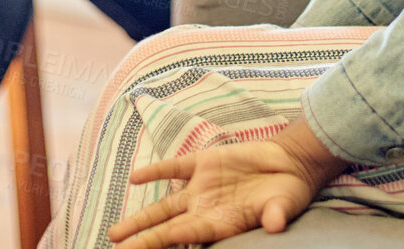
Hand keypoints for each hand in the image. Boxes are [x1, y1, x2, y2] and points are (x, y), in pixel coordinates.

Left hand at [107, 120, 345, 247]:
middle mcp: (206, 210)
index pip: (188, 236)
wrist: (289, 164)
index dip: (169, 240)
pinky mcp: (203, 163)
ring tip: (114, 233)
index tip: (148, 246)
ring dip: (140, 218)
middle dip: (143, 240)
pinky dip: (156, 172)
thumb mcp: (285, 204)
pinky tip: (135, 178)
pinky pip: (174, 168)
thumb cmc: (288, 193)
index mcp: (223, 224)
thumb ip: (277, 214)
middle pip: (167, 228)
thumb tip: (276, 224)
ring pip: (164, 205)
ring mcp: (201, 188)